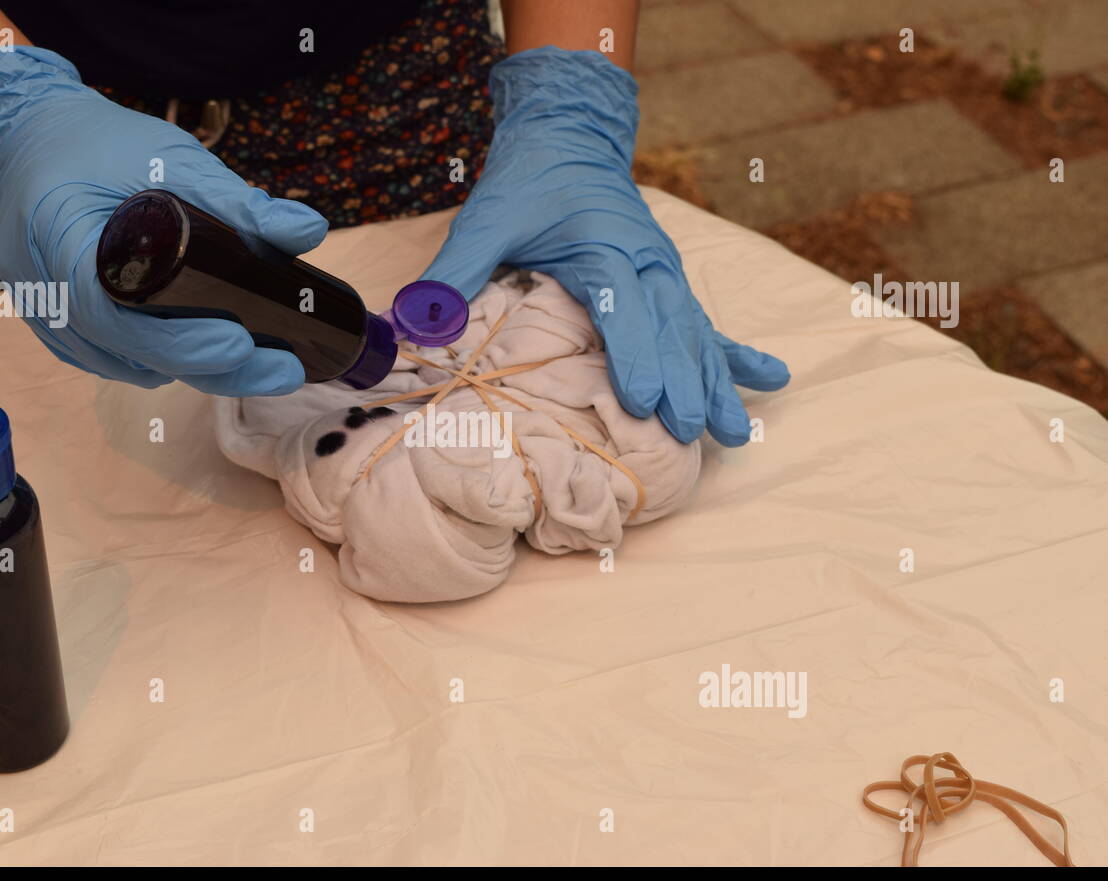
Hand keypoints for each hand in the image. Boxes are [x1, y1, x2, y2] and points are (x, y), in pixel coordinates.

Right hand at [0, 47, 326, 395]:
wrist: (26, 141)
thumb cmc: (97, 144)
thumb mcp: (168, 158)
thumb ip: (237, 199)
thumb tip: (309, 231)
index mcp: (57, 238)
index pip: (114, 312)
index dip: (177, 338)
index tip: (239, 342)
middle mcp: (44, 291)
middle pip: (132, 354)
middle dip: (214, 370)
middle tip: (286, 370)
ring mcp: (48, 317)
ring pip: (130, 366)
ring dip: (194, 371)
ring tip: (265, 363)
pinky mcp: (61, 328)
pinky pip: (119, 360)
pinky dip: (166, 361)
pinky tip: (214, 355)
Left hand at [421, 47, 789, 445]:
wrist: (570, 137)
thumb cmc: (528, 180)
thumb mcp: (487, 216)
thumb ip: (456, 270)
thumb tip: (417, 325)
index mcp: (604, 245)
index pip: (623, 305)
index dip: (636, 353)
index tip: (645, 399)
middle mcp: (646, 261)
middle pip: (670, 327)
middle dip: (682, 383)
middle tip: (689, 434)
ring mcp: (664, 272)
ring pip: (696, 332)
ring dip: (715, 382)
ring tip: (734, 431)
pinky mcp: (669, 281)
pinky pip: (708, 322)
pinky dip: (736, 354)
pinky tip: (771, 381)